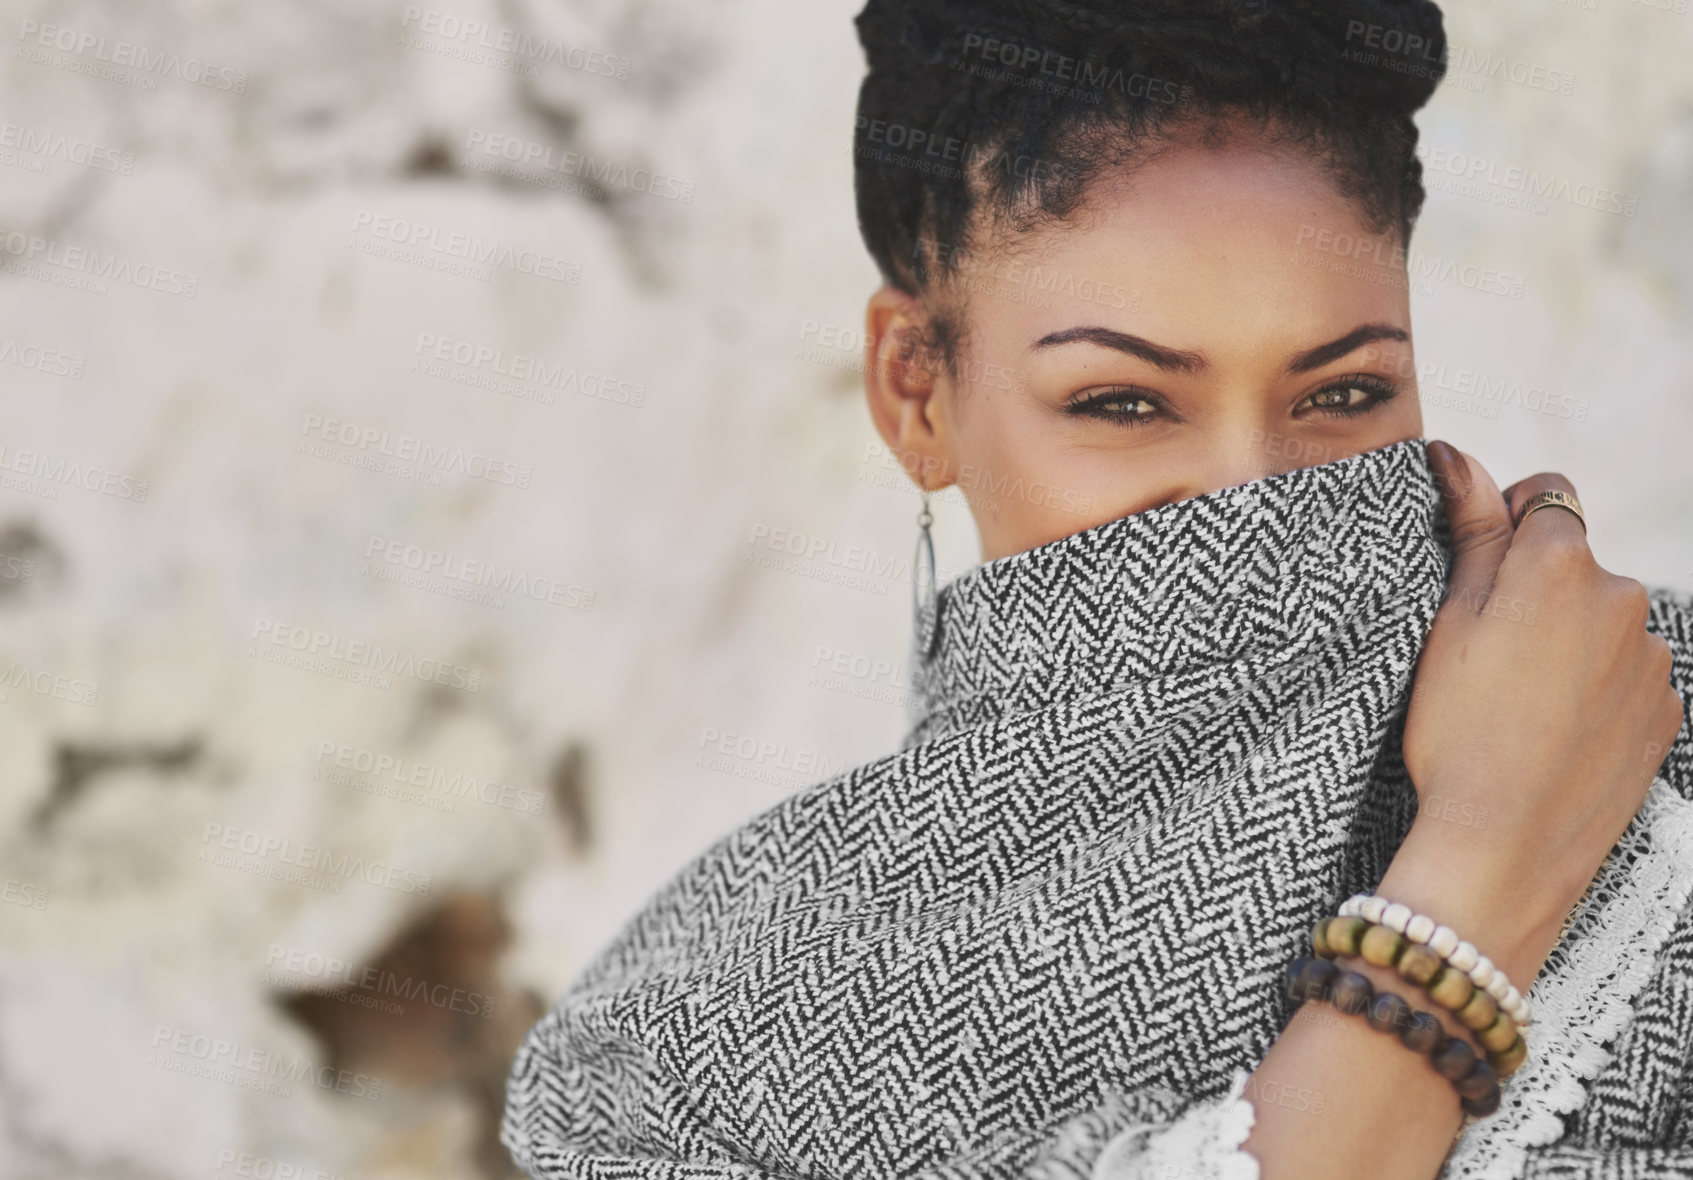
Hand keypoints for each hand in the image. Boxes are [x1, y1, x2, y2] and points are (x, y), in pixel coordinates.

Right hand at [1385, 441, 1684, 983]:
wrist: (1503, 846)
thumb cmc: (1456, 731)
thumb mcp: (1446, 622)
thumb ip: (1471, 530)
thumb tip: (1457, 455)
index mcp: (1561, 563)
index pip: (1544, 497)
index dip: (1504, 530)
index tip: (1477, 581)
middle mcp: (1623, 597)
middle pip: (1576, 566)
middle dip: (1538, 593)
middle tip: (1486, 658)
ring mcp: (1651, 658)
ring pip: (1602, 624)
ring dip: (1569, 644)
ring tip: (1519, 706)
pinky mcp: (1665, 711)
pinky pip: (1626, 677)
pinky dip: (1594, 691)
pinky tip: (1553, 732)